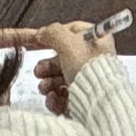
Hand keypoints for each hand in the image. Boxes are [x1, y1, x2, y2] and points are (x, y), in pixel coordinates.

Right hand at [0, 17, 115, 111]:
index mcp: (97, 42)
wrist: (99, 103)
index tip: (36, 39)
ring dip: (47, 83)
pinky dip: (54, 98)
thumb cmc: (92, 71)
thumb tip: (43, 32)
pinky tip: (53, 97)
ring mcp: (89, 83)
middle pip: (63, 59)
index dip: (52, 35)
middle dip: (46, 66)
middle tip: (39, 70)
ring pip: (60, 80)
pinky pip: (63, 98)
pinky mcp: (83, 101)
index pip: (71, 32)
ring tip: (45, 86)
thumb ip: (53, 33)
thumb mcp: (69, 43)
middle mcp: (94, 61)